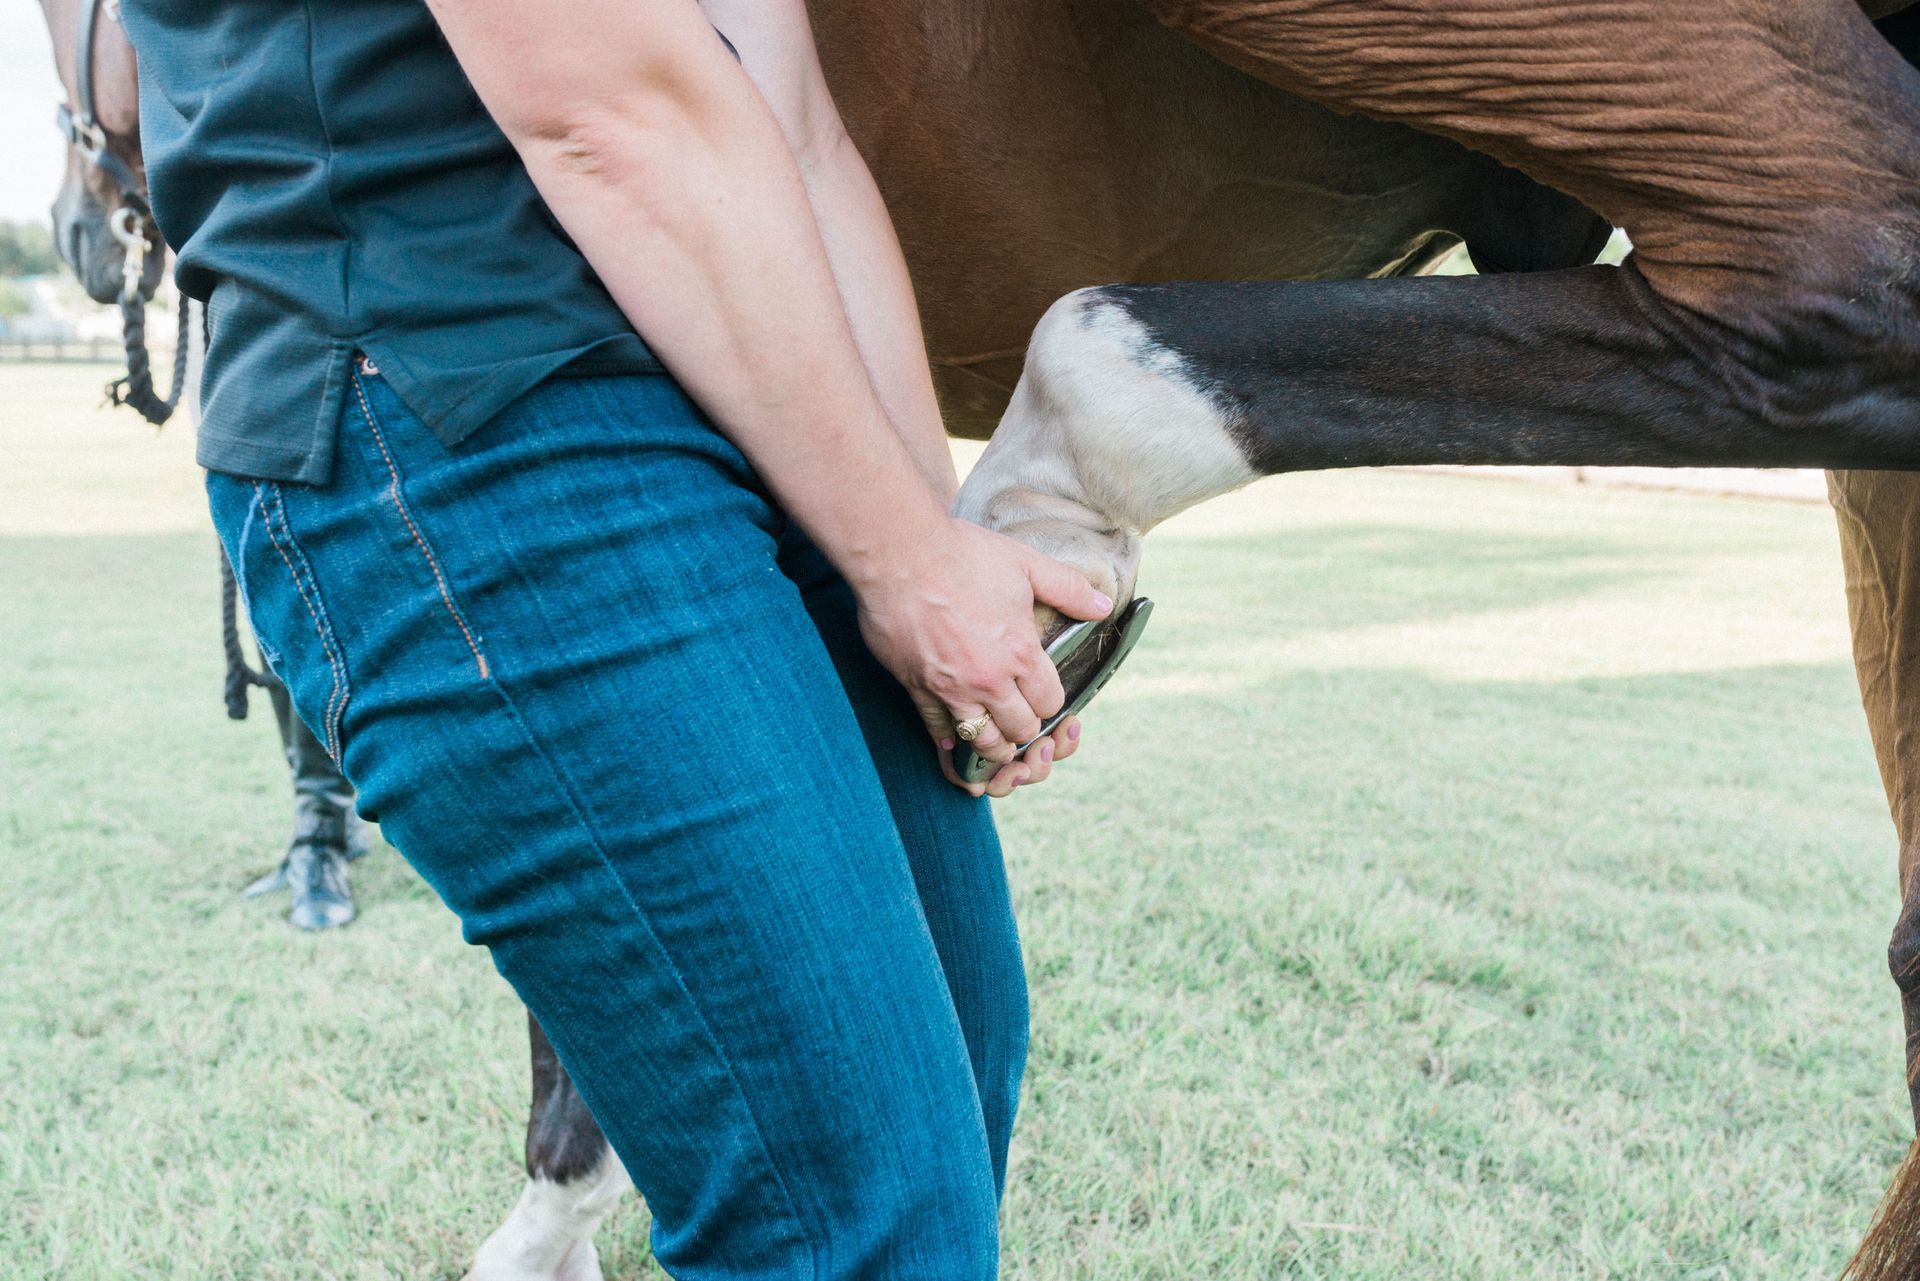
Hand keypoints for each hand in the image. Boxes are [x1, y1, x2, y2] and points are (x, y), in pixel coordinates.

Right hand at [850, 517, 1111, 792]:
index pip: (1050, 703)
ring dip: (993, 742)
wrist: (900, 553)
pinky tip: (954, 737)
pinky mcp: (917, 687)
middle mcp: (989, 680)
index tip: (1043, 693)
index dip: (1050, 701)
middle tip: (1021, 716)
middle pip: (1020, 729)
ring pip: (982, 741)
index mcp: (1020, 652)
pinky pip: (937, 730)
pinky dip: (949, 738)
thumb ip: (1069, 589)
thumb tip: (1102, 606)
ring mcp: (951, 688)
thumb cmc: (963, 555)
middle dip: (1026, 726)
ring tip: (995, 734)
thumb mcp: (1026, 564)